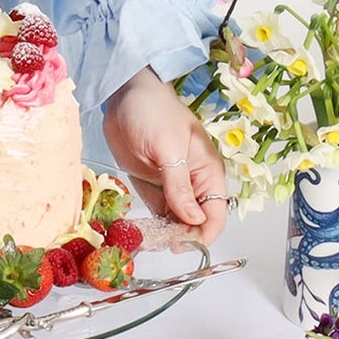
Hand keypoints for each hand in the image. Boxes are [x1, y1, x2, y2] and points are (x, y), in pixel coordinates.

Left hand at [102, 68, 228, 243]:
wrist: (123, 93)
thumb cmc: (152, 111)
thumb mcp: (167, 148)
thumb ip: (179, 186)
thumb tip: (194, 221)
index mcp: (208, 171)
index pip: (216, 213)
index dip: (204, 233)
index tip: (182, 245)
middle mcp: (193, 182)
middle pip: (196, 222)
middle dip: (181, 236)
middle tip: (157, 243)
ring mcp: (172, 185)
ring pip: (176, 221)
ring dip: (165, 233)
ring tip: (147, 241)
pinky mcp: (151, 185)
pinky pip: (157, 212)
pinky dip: (152, 224)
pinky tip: (140, 233)